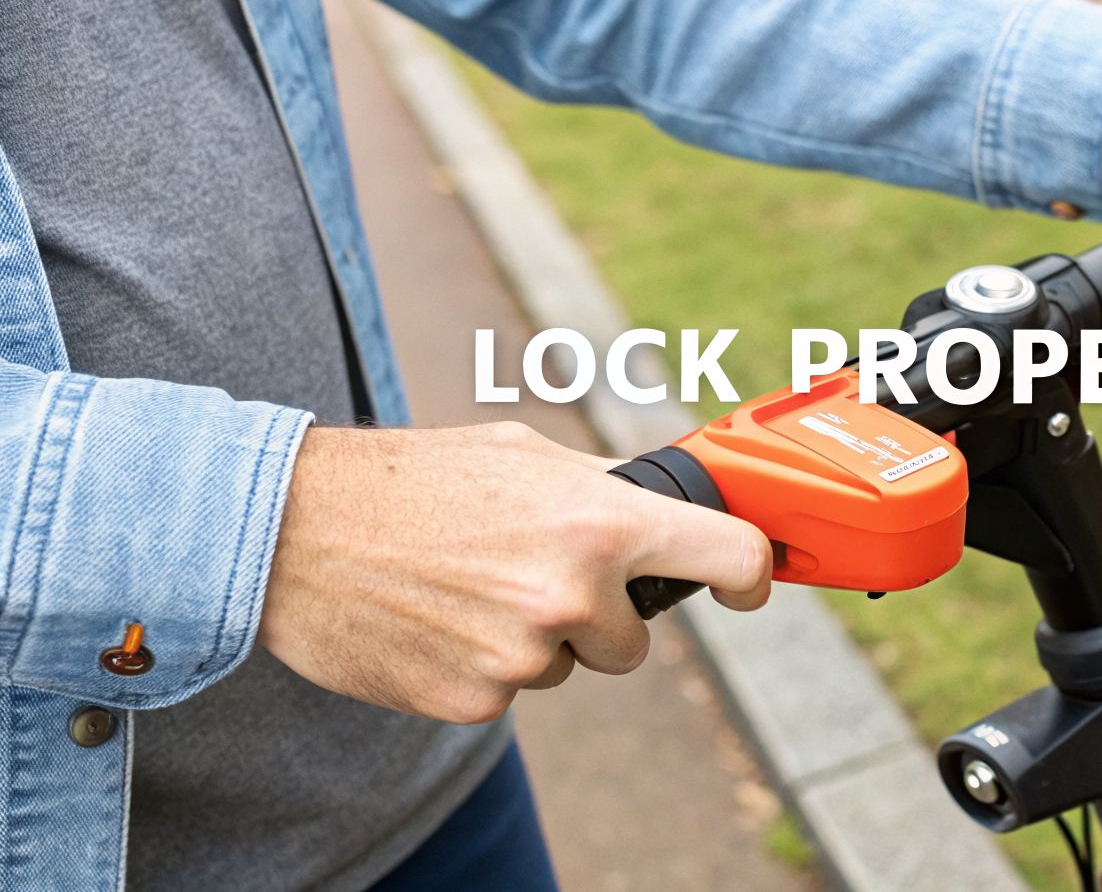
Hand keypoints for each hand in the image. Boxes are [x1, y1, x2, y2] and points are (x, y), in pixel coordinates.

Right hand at [259, 422, 770, 723]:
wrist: (294, 530)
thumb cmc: (414, 479)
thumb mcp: (525, 455)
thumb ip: (607, 486)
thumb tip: (674, 501)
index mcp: (601, 521)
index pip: (728, 556)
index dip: (750, 576)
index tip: (748, 588)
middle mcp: (572, 594)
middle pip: (634, 637)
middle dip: (598, 613)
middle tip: (527, 569)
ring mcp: (523, 656)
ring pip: (567, 666)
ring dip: (534, 638)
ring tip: (467, 585)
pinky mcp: (475, 702)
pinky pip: (510, 691)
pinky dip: (483, 665)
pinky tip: (439, 619)